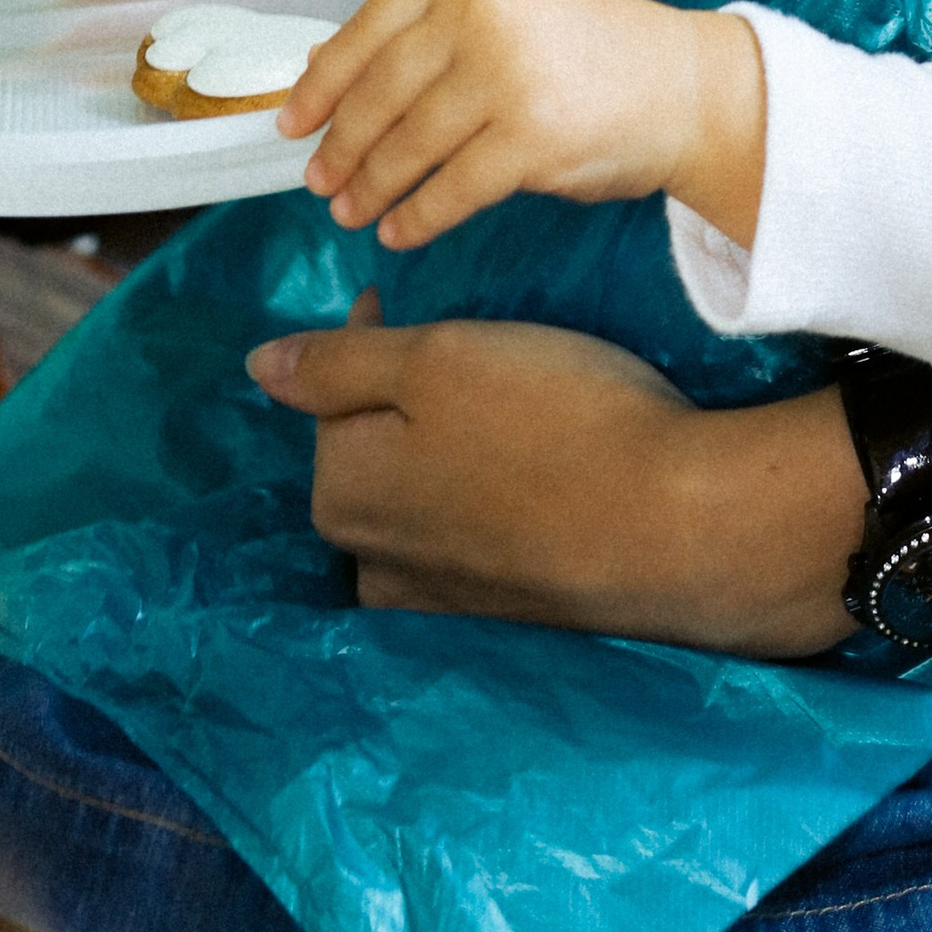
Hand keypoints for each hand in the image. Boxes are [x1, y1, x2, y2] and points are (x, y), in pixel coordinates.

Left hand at [246, 296, 862, 653]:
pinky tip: (545, 481)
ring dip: (455, 460)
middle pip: (375, 455)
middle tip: (490, 361)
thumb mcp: (438, 358)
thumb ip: (338, 363)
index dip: (385, 337)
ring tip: (524, 419)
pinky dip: (498, 506)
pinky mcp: (502, 618)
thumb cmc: (552, 422)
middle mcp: (372, 562)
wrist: (676, 527)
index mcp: (339, 494)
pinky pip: (476, 543)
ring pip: (425, 502)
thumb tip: (255, 369)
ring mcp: (438, 602)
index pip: (335, 394)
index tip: (443, 313)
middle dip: (415, 407)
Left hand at [282, 0, 767, 252]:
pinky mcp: (532, 139)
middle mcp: (485, 15)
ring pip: (408, 145)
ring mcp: (509, 76)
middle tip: (317, 182)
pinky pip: (450, 190)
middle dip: (341, 145)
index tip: (289, 120)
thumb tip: (321, 75)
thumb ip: (430, 34)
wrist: (688, 88)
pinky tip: (400, 232)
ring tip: (350, 213)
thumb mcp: (511, 13)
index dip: (322, 77)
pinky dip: (417, 217)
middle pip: (381, 91)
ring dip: (371, 187)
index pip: (371, 24)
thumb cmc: (591, 56)